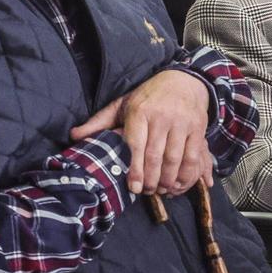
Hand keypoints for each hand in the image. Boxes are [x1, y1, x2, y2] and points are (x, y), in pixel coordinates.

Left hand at [71, 68, 212, 196]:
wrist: (183, 80)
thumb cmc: (148, 96)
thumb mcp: (122, 104)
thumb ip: (99, 122)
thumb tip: (73, 136)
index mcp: (140, 111)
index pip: (136, 145)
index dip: (135, 169)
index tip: (134, 188)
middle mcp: (162, 116)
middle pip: (156, 156)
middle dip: (151, 180)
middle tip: (147, 192)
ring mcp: (182, 122)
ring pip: (175, 159)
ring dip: (168, 180)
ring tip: (161, 189)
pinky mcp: (197, 128)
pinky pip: (193, 156)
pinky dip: (186, 174)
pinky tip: (178, 183)